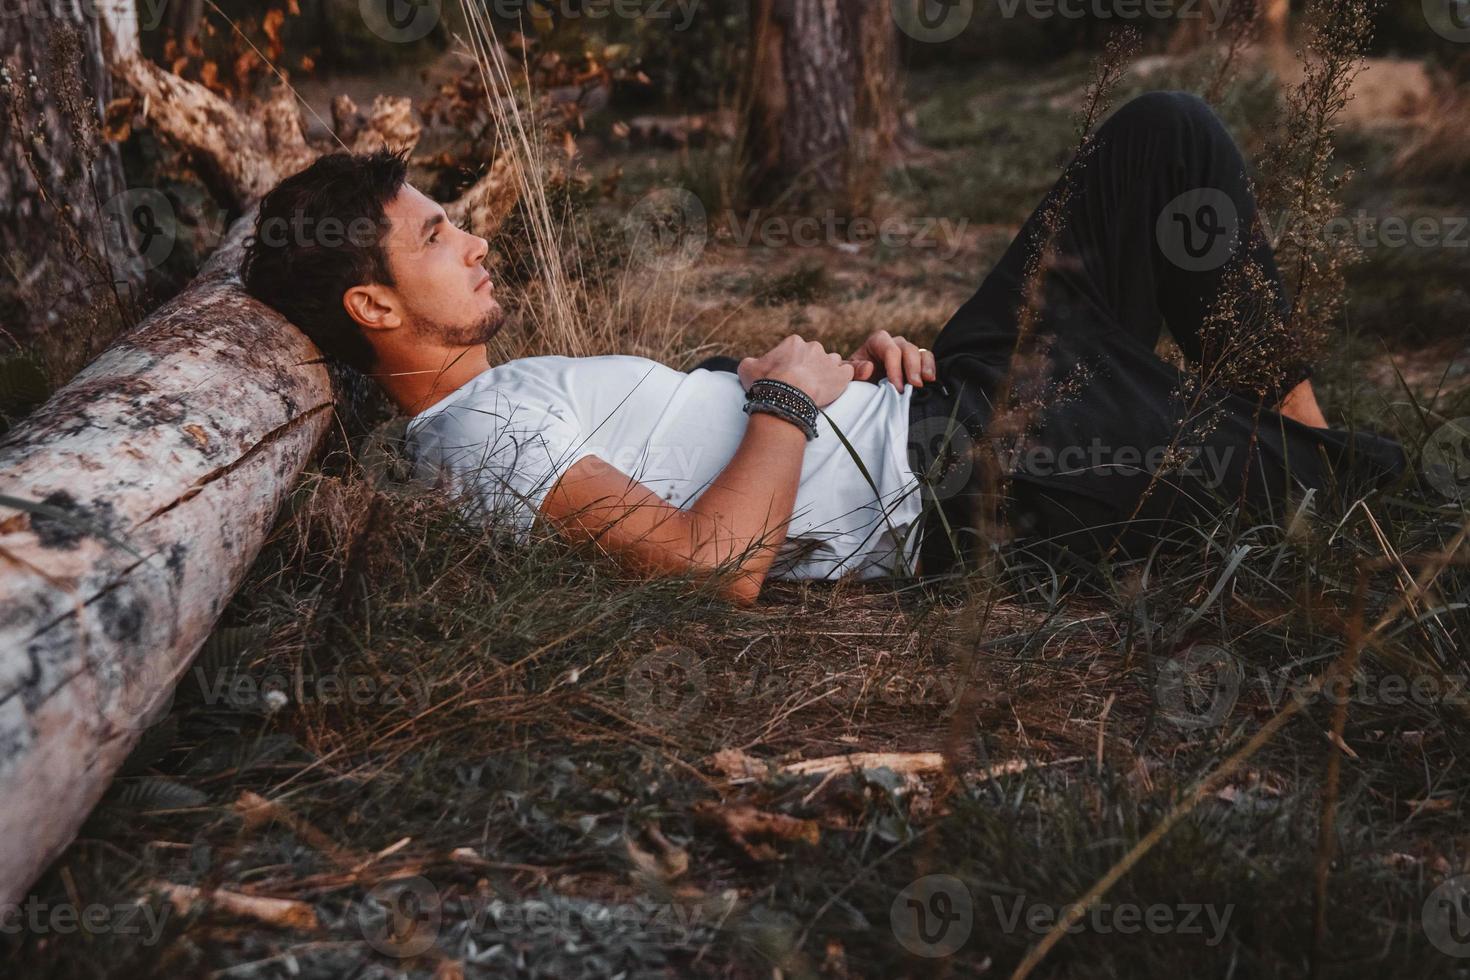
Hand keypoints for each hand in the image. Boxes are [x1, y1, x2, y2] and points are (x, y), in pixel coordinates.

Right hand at [738, 334, 854, 408]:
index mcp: (794, 342)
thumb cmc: (766, 382)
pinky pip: (847, 372)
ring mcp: (829, 360)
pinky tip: (834, 388)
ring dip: (827, 372)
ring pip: (832, 362)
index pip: (797, 350)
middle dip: (810, 367)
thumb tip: (751, 364)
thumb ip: (750, 362)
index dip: (793, 364)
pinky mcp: (841, 375)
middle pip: (815, 355)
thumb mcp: (747, 368)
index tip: (789, 377)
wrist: (785, 397)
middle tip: (803, 384)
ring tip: (818, 388)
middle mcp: (814, 346)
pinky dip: (842, 379)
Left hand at [844, 329, 935, 390]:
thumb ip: (855, 370)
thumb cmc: (856, 378)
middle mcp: (895, 343)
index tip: (896, 387)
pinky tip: (931, 380)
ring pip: (920, 352)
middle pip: (908, 349)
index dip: (895, 368)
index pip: (890, 350)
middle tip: (914, 385)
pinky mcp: (917, 361)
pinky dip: (931, 368)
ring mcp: (907, 351)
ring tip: (926, 381)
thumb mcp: (849, 374)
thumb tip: (869, 367)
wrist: (864, 386)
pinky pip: (927, 359)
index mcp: (878, 341)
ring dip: (925, 367)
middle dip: (912, 368)